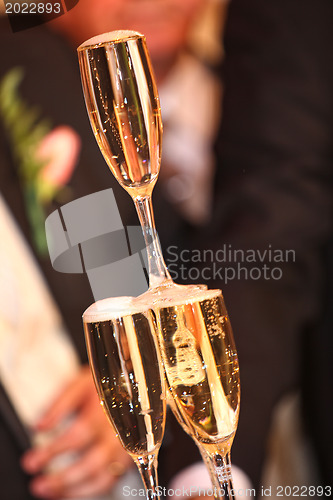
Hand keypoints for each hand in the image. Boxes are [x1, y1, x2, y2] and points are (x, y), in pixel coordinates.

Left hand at [21, 365, 131, 498]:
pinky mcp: (127, 458)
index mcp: (107, 412)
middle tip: (39, 483)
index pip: (78, 436)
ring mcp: (126, 448)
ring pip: (103, 477)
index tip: (32, 460)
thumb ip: (60, 404)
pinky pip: (109, 481)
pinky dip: (87, 491)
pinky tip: (68, 491)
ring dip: (73, 489)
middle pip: (93, 463)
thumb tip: (39, 426)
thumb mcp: (80, 385)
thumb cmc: (104, 384)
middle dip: (63, 478)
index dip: (53, 451)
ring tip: (49, 490)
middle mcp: (119, 433)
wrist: (131, 382)